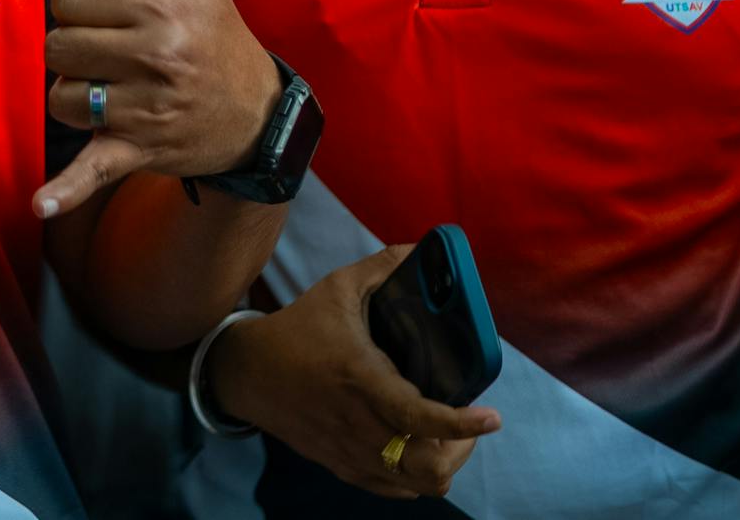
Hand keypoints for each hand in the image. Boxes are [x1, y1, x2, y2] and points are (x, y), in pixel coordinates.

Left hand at [37, 0, 283, 213]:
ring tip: (106, 88)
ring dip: (71, 95)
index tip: (105, 13)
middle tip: (104, 53)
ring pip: (62, 98)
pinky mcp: (140, 152)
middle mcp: (155, 58)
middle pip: (58, 47)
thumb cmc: (214, 30)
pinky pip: (94, 170)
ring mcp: (147, 110)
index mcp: (160, 8)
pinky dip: (67, 190)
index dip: (77, 5)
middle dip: (69, 49)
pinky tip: (40, 204)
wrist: (256, 113)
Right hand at [207, 245, 503, 498]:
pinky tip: (417, 451)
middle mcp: (359, 423)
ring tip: (446, 438)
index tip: (492, 417)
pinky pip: (393, 489)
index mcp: (361, 379)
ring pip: (416, 484)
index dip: (461, 424)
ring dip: (441, 465)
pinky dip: (415, 477)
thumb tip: (419, 249)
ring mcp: (350, 450)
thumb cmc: (298, 329)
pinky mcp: (341, 464)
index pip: (419, 416)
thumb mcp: (335, 289)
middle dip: (460, 449)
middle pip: (427, 466)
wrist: (247, 372)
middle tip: (466, 425)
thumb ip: (380, 269)